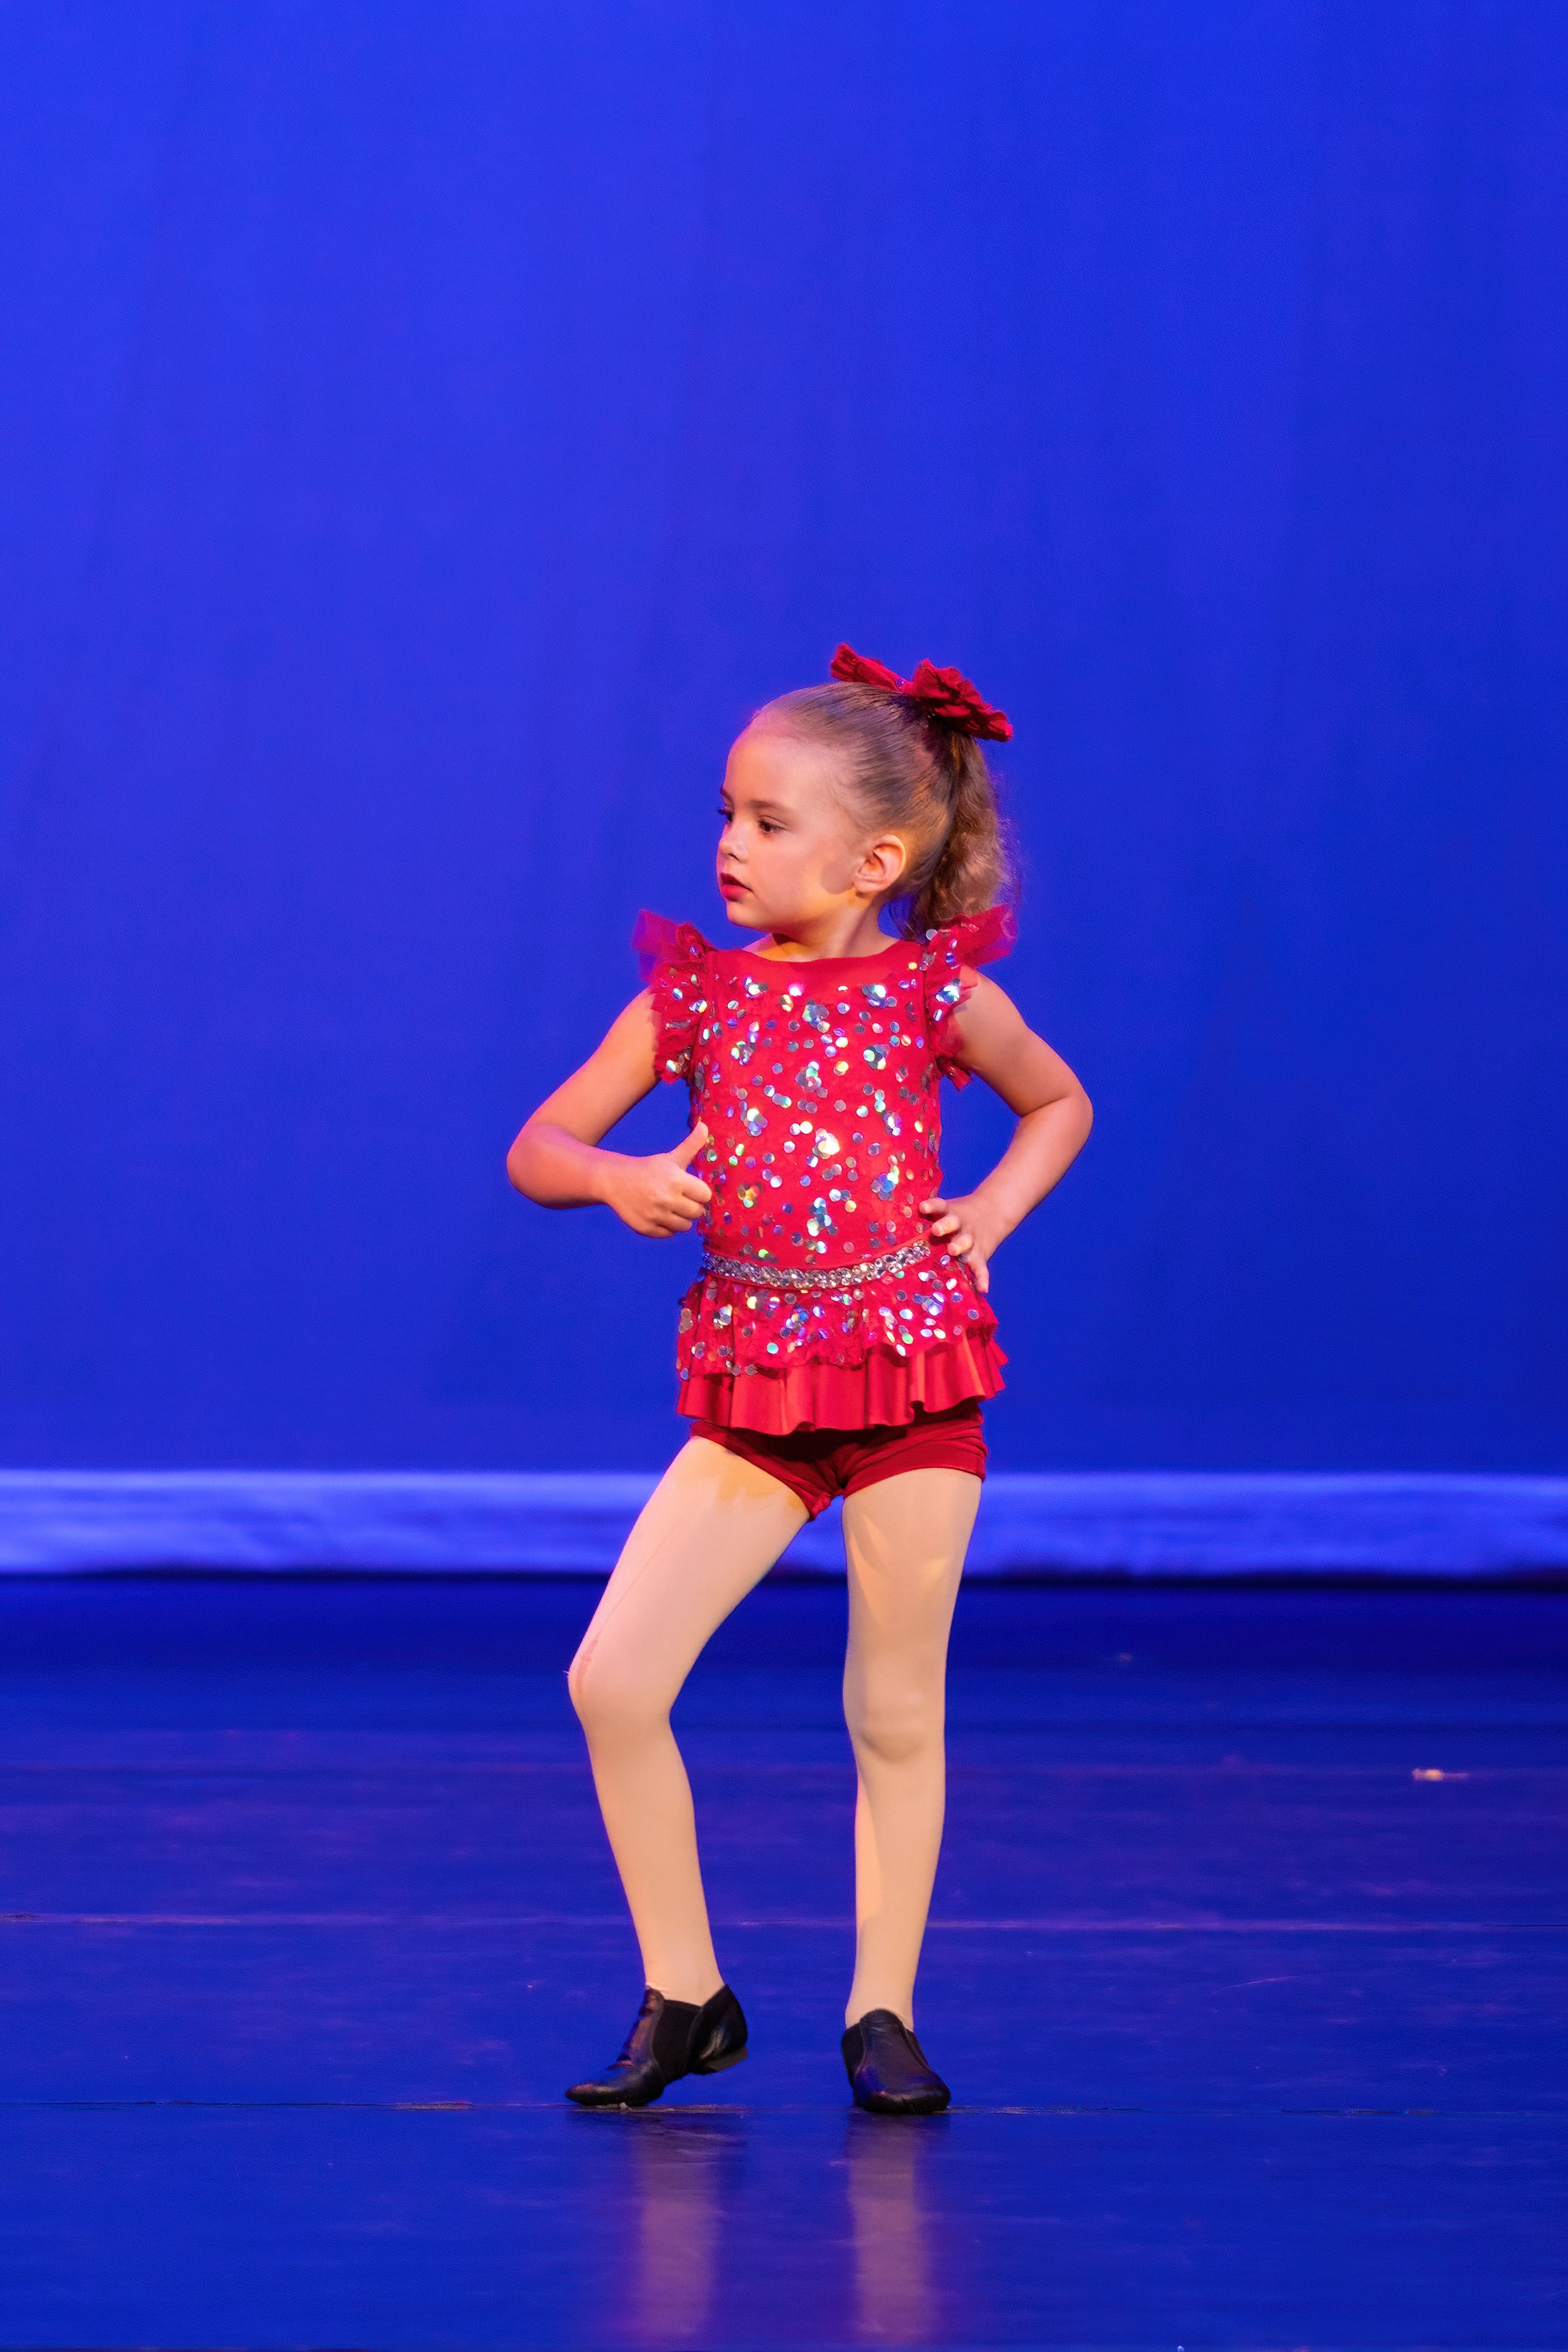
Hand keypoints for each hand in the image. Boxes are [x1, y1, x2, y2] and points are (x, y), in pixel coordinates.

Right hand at [604, 1122, 712, 1236]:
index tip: (690, 1188)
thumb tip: (705, 1125)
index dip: (699, 1192)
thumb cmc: (648, 1168)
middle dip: (691, 1205)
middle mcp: (666, 1199)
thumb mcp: (671, 1157)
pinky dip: (666, 1227)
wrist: (615, 1180)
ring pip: (685, 1226)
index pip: (705, 1195)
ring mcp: (656, 1215)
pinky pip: (669, 1234)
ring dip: (681, 1218)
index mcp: (676, 1180)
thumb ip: (691, 1144)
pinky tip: (658, 1214)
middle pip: (697, 1212)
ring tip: (670, 1207)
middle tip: (680, 1198)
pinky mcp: (646, 1228)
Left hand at [918, 1192, 1006, 1292]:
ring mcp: (971, 1239)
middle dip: (944, 1226)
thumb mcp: (947, 1210)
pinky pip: (981, 1267)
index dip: (931, 1206)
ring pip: (966, 1242)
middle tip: (936, 1230)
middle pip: (952, 1223)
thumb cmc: (957, 1217)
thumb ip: (929, 1217)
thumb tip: (896, 1223)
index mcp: (949, 1212)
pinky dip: (982, 1278)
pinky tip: (982, 1288)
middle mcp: (960, 1225)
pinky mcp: (981, 1255)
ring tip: (953, 1250)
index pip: (939, 1206)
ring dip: (960, 1245)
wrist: (993, 1212)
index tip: (923, 1207)